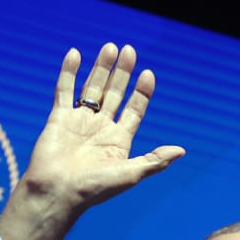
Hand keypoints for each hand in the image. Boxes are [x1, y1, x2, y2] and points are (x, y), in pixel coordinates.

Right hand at [0, 43, 184, 239]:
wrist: (58, 192)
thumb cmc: (95, 188)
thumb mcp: (131, 174)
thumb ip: (155, 160)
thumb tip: (181, 150)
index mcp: (120, 140)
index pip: (134, 109)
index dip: (142, 92)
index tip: (148, 74)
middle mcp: (101, 128)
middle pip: (115, 93)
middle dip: (122, 73)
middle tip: (129, 50)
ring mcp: (80, 121)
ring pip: (92, 88)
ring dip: (101, 68)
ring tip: (110, 47)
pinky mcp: (59, 117)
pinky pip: (64, 90)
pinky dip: (69, 72)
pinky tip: (75, 54)